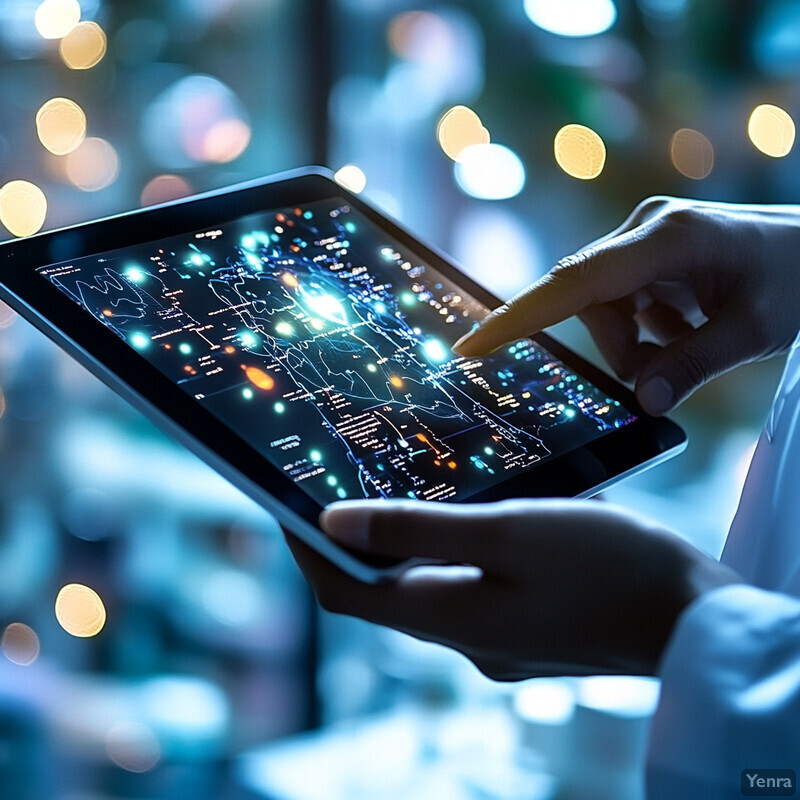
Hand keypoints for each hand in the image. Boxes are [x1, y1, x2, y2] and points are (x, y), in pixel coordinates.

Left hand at [286, 499, 740, 678]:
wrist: (690, 615)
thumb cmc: (605, 567)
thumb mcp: (506, 532)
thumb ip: (417, 528)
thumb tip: (332, 523)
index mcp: (447, 617)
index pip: (344, 592)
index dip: (304, 552)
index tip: (280, 506)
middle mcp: (461, 636)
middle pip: (378, 591)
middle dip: (346, 545)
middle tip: (330, 486)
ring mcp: (492, 635)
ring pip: (421, 586)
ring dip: (397, 545)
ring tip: (389, 489)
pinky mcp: (520, 624)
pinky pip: (461, 585)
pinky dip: (442, 551)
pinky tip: (459, 515)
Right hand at [453, 197, 799, 414]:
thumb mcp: (755, 330)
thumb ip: (692, 368)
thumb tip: (640, 406)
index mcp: (667, 239)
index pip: (574, 282)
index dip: (520, 315)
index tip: (474, 343)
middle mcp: (645, 231)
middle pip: (587, 302)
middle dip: (618, 347)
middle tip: (662, 373)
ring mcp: (645, 239)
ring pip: (604, 308)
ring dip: (635, 342)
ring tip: (688, 342)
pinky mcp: (650, 253)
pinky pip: (624, 302)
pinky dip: (647, 328)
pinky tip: (689, 324)